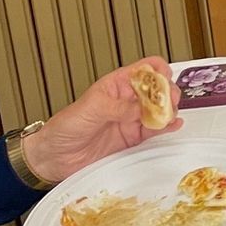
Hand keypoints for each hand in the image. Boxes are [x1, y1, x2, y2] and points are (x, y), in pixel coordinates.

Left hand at [22, 58, 180, 185]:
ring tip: (168, 116)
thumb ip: (118, 107)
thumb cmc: (64, 127)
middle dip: (168, 93)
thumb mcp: (90, 109)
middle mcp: (127, 100)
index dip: (158, 71)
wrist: (53, 157)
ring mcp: (131, 119)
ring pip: (160, 110)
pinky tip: (172, 125)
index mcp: (117, 85)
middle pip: (159, 89)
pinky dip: (167, 127)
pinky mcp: (132, 138)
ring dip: (169, 110)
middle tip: (168, 102)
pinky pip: (155, 130)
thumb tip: (141, 108)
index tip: (163, 82)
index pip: (146, 69)